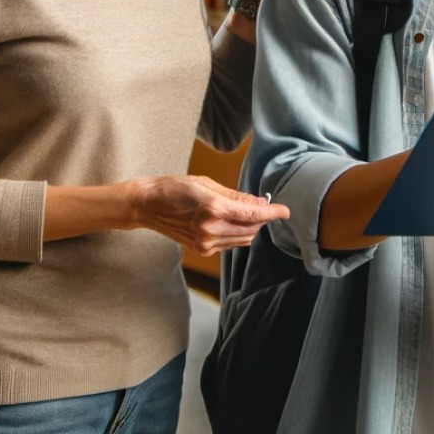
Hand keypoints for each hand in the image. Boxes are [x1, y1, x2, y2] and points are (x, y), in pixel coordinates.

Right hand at [127, 174, 289, 256]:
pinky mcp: (202, 249)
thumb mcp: (207, 184)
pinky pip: (229, 244)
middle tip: (262, 206)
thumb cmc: (174, 188)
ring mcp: (205, 243)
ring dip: (250, 227)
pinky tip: (230, 222)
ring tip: (244, 212)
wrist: (147, 206)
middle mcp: (211, 229)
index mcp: (213, 209)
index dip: (272, 213)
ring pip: (242, 239)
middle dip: (261, 219)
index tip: (285, 211)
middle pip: (251, 229)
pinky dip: (236, 234)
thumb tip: (260, 201)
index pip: (253, 214)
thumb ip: (236, 196)